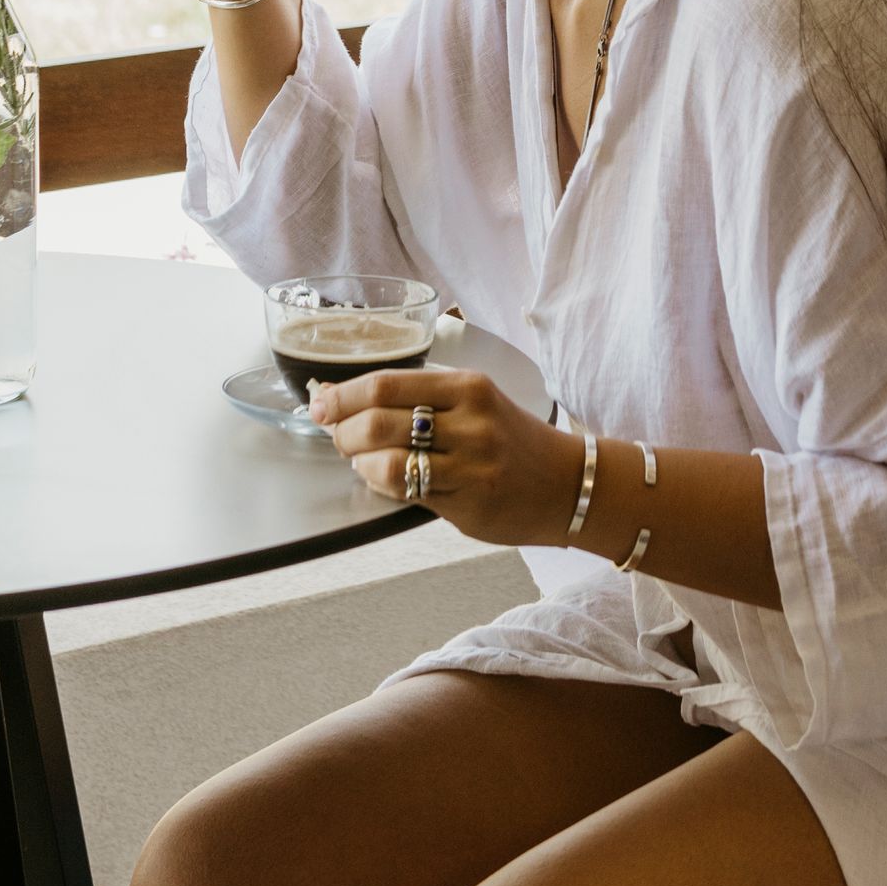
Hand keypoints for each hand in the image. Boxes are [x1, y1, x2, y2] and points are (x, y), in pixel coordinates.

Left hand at [311, 367, 584, 548]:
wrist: (567, 484)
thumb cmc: (510, 440)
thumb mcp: (474, 402)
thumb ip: (417, 399)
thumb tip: (343, 397)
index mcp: (468, 386)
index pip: (387, 383)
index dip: (342, 396)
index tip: (319, 403)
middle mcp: (470, 421)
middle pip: (378, 420)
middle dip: (343, 430)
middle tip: (338, 435)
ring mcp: (470, 464)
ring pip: (385, 461)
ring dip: (358, 462)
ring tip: (360, 460)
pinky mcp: (468, 502)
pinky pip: (405, 491)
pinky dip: (380, 484)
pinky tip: (383, 478)